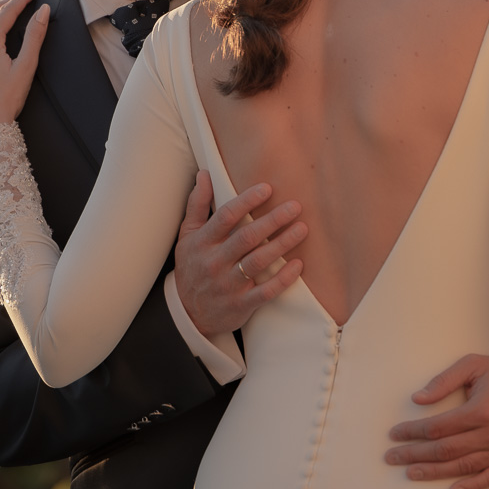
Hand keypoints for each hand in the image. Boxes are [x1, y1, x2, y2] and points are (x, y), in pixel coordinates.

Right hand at [174, 172, 307, 333]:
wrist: (187, 313)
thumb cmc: (191, 267)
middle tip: (295, 206)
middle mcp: (215, 262)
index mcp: (203, 243)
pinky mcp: (241, 304)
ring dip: (282, 245)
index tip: (267, 188)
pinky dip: (283, 278)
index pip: (225, 217)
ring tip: (302, 229)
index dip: (246, 202)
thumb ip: (197, 205)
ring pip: (258, 262)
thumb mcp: (187, 236)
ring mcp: (228, 285)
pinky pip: (266, 291)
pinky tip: (298, 264)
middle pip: (246, 237)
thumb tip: (204, 174)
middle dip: (272, 221)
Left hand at [385, 352, 488, 488]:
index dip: (412, 432)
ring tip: (411, 473)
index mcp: (480, 410)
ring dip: (434, 472)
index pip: (437, 427)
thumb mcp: (473, 364)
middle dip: (414, 454)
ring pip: (462, 466)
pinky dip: (472, 486)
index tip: (394, 435)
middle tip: (392, 458)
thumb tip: (417, 399)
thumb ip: (444, 381)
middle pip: (444, 450)